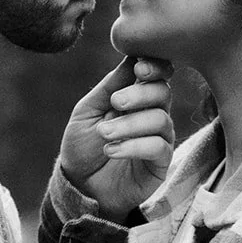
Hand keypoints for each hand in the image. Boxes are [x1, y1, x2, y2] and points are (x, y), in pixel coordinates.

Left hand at [59, 57, 173, 218]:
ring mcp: (159, 139)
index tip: (138, 68)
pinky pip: (159, 147)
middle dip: (140, 94)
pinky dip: (134, 145)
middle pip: (163, 92)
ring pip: (160, 119)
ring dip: (129, 124)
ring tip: (105, 135)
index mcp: (137, 98)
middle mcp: (152, 115)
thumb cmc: (83, 147)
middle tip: (116, 103)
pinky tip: (112, 150)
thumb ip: (110, 85)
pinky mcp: (161, 164)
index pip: (157, 75)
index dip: (154, 67)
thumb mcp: (88, 111)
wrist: (78, 187)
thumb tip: (132, 55)